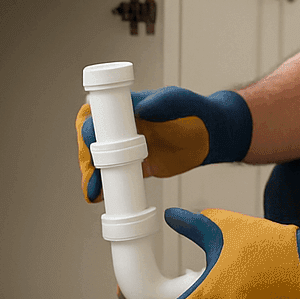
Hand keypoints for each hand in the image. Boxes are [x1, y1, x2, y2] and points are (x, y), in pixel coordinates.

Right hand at [75, 87, 251, 201]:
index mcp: (127, 106)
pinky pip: (113, 176)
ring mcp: (126, 146)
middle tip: (92, 176)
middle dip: (86, 158)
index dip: (89, 129)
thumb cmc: (196, 112)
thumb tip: (141, 109)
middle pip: (91, 140)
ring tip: (93, 192)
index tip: (91, 143)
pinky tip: (96, 196)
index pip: (98, 114)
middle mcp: (122, 126)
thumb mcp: (181, 102)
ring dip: (91, 176)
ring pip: (98, 160)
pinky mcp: (135, 166)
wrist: (212, 137)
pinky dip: (102, 187)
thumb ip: (164, 102)